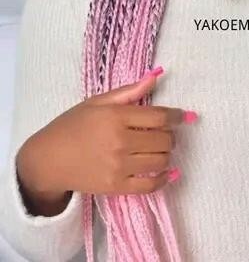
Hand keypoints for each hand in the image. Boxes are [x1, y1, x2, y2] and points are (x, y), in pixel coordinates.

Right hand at [16, 71, 193, 199]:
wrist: (48, 159)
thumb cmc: (72, 125)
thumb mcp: (97, 101)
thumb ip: (129, 91)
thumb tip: (155, 77)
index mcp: (116, 117)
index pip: (160, 116)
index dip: (177, 115)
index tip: (184, 116)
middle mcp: (120, 141)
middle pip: (164, 139)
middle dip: (171, 134)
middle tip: (166, 132)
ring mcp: (119, 166)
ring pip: (161, 160)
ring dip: (167, 154)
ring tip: (161, 148)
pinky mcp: (116, 187)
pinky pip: (150, 185)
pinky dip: (164, 179)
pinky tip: (169, 172)